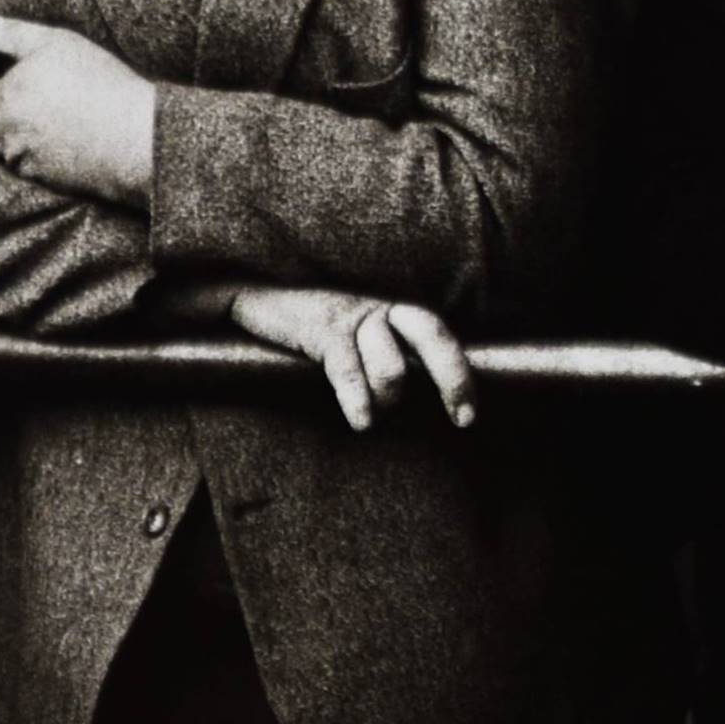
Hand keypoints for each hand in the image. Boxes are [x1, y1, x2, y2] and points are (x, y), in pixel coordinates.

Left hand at [0, 9, 156, 208]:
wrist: (134, 136)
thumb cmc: (100, 83)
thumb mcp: (57, 43)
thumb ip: (12, 33)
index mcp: (8, 90)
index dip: (19, 92)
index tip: (44, 92)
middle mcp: (7, 124)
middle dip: (15, 118)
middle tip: (51, 113)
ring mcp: (20, 153)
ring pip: (7, 148)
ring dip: (21, 142)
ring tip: (54, 134)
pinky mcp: (38, 178)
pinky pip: (25, 170)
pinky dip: (36, 162)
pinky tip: (62, 153)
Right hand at [215, 284, 479, 433]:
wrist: (257, 300)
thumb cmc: (311, 331)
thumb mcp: (357, 338)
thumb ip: (389, 357)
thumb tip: (422, 403)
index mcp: (392, 312)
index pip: (440, 335)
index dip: (460, 373)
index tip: (467, 416)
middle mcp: (379, 309)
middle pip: (432, 335)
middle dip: (453, 379)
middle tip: (462, 418)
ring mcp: (351, 316)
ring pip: (392, 366)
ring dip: (388, 398)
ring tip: (373, 412)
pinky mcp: (322, 329)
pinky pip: (348, 371)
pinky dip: (358, 400)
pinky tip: (360, 422)